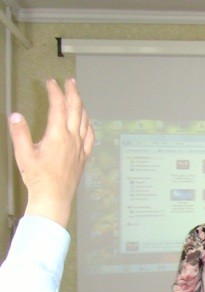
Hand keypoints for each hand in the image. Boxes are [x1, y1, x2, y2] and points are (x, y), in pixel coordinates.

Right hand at [9, 79, 93, 227]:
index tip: (51, 82)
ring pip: (85, 121)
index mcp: (58, 136)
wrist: (54, 198)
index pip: (58, 107)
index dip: (55, 92)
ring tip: (78, 97)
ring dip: (82, 106)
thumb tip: (16, 116)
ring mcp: (80, 148)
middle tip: (70, 82)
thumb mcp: (23, 155)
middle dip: (73, 93)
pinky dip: (89, 125)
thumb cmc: (39, 179)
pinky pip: (90, 137)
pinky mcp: (83, 157)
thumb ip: (20, 133)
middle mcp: (72, 140)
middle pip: (76, 110)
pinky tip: (88, 123)